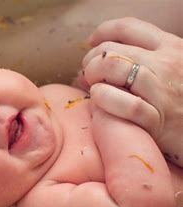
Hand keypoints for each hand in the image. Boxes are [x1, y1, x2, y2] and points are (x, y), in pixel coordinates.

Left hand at [77, 17, 182, 166]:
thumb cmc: (181, 102)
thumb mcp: (170, 71)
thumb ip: (142, 61)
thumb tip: (94, 62)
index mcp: (171, 47)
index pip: (127, 27)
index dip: (102, 33)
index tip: (92, 44)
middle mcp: (166, 64)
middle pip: (111, 50)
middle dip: (91, 62)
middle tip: (89, 77)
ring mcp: (162, 92)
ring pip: (113, 68)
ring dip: (93, 78)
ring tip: (94, 89)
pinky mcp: (157, 121)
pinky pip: (122, 103)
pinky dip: (104, 99)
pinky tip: (99, 103)